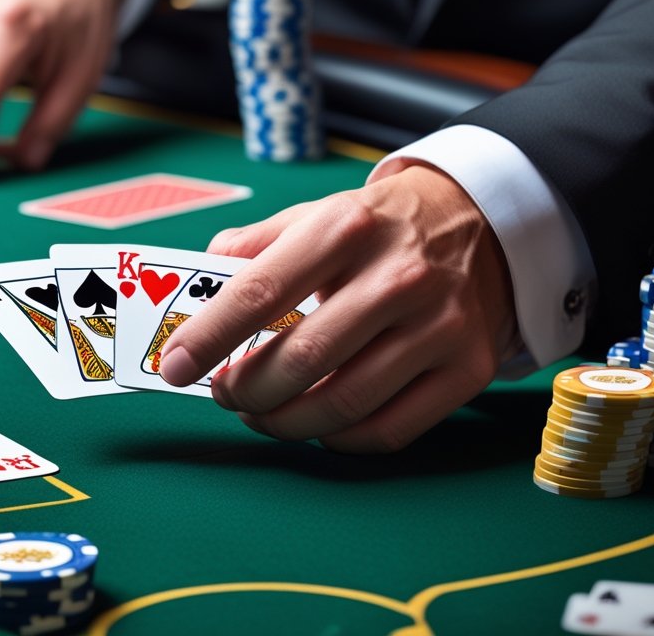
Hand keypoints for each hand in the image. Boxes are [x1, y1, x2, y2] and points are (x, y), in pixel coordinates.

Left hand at [158, 163, 519, 452]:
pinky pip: (390, 430)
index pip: (261, 293)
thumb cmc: (374, 227)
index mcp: (346, 228)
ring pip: (343, 405)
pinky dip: (339, 439)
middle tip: (225, 393)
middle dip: (245, 391)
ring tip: (260, 413)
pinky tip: (316, 424)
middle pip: (301, 361)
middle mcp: (399, 276)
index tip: (174, 368)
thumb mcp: (314, 214)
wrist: (479, 222)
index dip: (208, 338)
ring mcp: (440, 326)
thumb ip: (250, 246)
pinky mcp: (469, 367)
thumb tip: (194, 291)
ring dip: (284, 422)